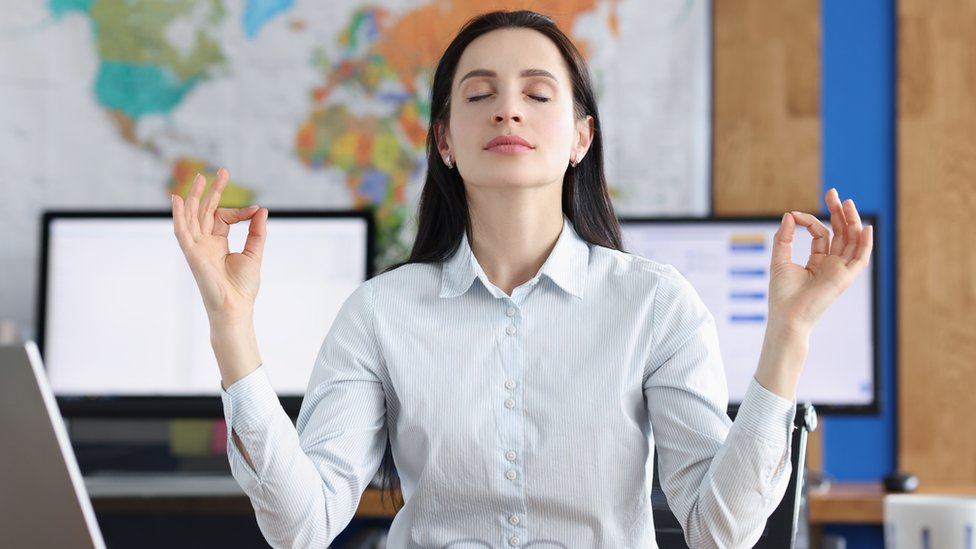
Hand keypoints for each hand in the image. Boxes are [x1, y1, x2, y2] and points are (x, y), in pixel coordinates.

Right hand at [172, 168, 267, 323]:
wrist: (235, 306)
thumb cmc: (243, 286)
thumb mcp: (254, 253)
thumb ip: (256, 231)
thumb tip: (261, 209)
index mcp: (218, 243)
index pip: (223, 217)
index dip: (239, 211)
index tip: (254, 210)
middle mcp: (204, 243)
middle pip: (205, 211)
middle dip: (212, 191)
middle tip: (222, 171)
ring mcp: (196, 247)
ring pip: (193, 216)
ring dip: (195, 197)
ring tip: (200, 178)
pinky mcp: (192, 253)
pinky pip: (182, 231)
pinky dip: (178, 215)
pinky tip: (177, 199)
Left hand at [767, 188, 873, 334]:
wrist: (787, 316)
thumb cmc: (782, 294)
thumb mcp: (779, 259)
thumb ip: (784, 237)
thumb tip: (789, 214)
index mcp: (817, 262)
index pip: (821, 234)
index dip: (810, 221)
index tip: (795, 215)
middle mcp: (832, 265)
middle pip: (841, 234)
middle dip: (839, 213)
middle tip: (833, 193)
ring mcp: (840, 271)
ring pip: (852, 242)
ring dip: (852, 222)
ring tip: (847, 203)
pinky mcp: (846, 278)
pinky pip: (861, 259)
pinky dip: (865, 244)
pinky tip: (865, 228)